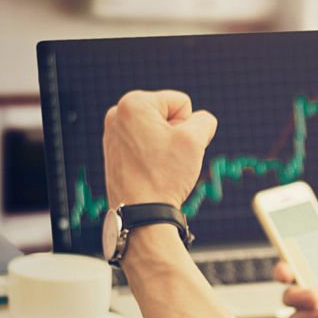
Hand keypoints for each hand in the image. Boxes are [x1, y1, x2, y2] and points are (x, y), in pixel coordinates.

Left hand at [103, 90, 216, 209]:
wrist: (141, 215)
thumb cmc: (164, 176)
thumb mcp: (195, 141)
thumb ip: (204, 120)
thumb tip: (200, 122)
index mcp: (133, 103)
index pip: (182, 103)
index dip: (187, 126)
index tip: (174, 148)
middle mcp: (117, 113)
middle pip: (168, 114)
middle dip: (175, 134)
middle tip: (167, 158)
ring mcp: (113, 133)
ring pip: (158, 130)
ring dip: (165, 146)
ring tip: (157, 166)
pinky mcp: (114, 151)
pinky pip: (146, 144)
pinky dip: (153, 155)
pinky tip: (149, 171)